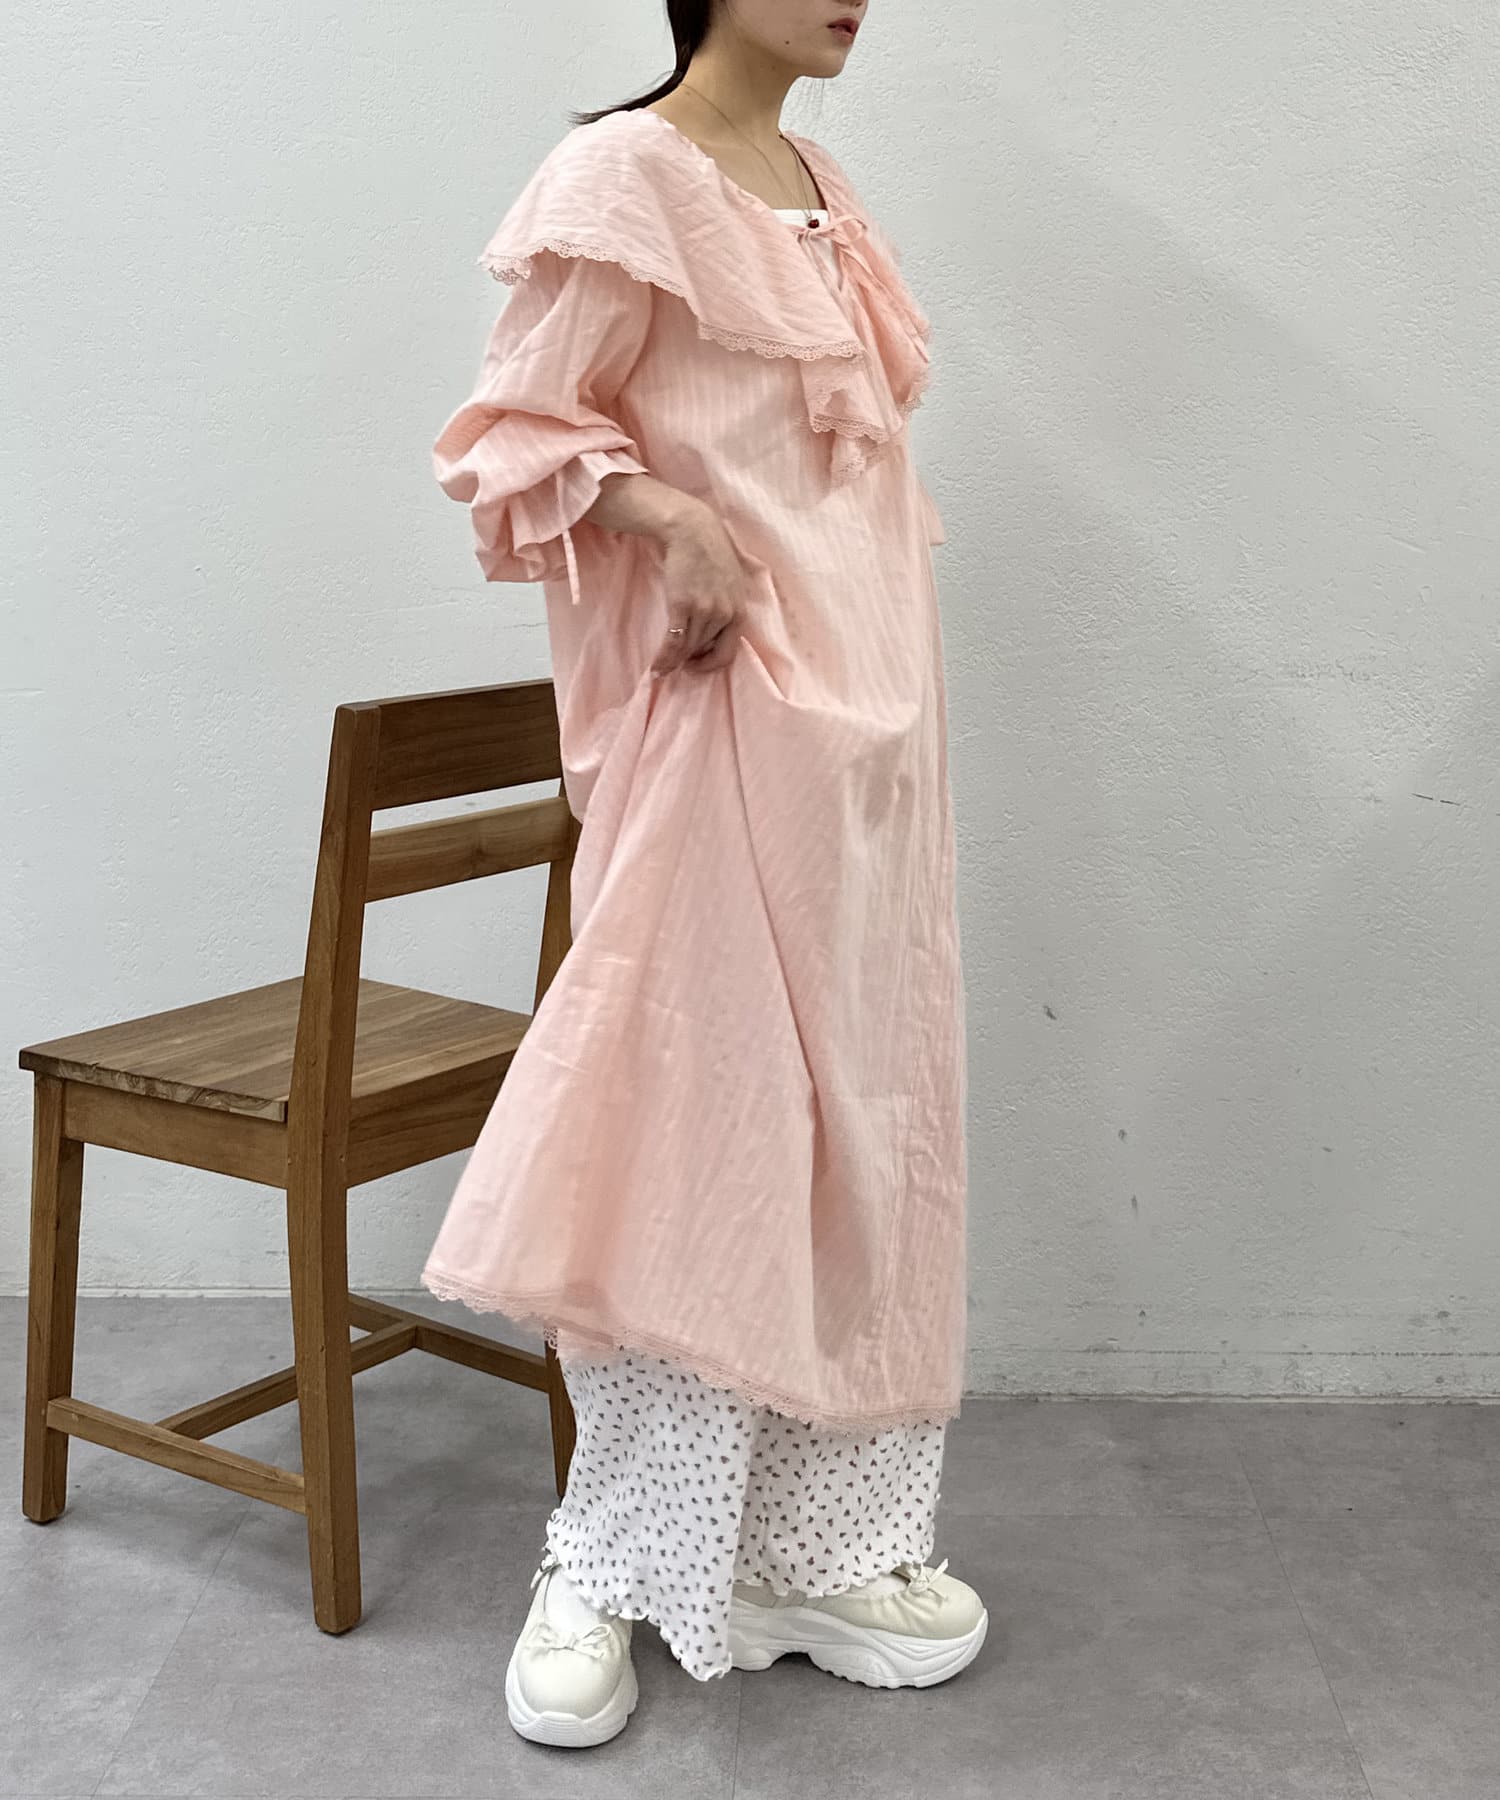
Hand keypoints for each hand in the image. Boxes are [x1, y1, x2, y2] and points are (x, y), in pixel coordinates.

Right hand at [650, 501, 746, 675]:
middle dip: (688, 661)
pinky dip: (663, 658)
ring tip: (661, 669)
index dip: (711, 665)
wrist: (691, 529)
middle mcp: (725, 614)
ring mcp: (704, 611)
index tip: (698, 666)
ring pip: (687, 648)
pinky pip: (673, 642)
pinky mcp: (682, 605)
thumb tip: (717, 627)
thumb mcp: (731, 582)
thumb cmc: (710, 551)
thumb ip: (728, 605)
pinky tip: (655, 667)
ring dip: (673, 662)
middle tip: (675, 665)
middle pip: (703, 650)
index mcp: (740, 611)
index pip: (728, 652)